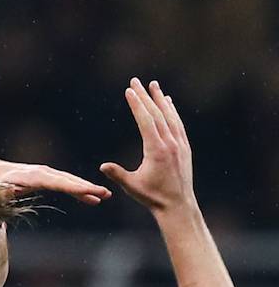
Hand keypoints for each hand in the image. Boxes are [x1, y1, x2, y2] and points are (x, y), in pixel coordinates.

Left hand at [0, 161, 111, 204]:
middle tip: (105, 193)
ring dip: (87, 189)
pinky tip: (91, 200)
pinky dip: (79, 191)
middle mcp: (42, 172)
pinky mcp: (47, 178)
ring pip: (70, 181)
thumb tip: (8, 192)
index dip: (73, 188)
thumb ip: (1, 192)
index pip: (56, 183)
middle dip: (86, 187)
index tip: (89, 191)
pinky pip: (66, 185)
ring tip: (105, 196)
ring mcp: (46, 174)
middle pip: (67, 180)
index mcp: (31, 177)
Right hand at [101, 78, 194, 211]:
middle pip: (157, 113)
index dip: (137, 104)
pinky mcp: (184, 147)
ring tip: (154, 85)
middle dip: (146, 96)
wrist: (177, 205)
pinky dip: (172, 111)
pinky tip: (168, 102)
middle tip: (136, 81)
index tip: (129, 91)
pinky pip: (177, 123)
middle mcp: (170, 143)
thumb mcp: (132, 186)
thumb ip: (118, 174)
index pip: (146, 121)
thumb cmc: (152, 197)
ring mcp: (179, 143)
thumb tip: (102, 166)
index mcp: (157, 150)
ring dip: (160, 99)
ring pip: (170, 116)